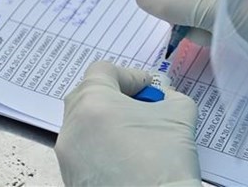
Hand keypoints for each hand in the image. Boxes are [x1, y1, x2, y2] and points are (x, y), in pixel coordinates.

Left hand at [55, 62, 200, 186]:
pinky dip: (102, 147)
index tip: (149, 89)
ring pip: (85, 124)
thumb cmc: (164, 164)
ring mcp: (68, 154)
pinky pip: (84, 150)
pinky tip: (127, 158)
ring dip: (108, 122)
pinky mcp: (71, 176)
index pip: (103, 70)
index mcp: (93, 102)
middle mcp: (72, 125)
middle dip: (117, 97)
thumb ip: (172, 96)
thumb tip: (165, 96)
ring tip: (137, 135)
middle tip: (143, 109)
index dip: (130, 75)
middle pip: (89, 95)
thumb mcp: (179, 115)